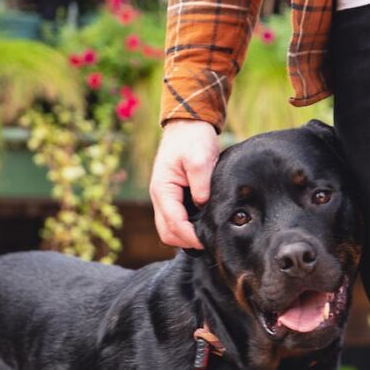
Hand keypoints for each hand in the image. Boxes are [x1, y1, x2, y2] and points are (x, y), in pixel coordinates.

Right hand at [150, 119, 219, 248]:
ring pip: (169, 229)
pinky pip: (175, 221)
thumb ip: (201, 185)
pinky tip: (203, 227)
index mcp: (163, 189)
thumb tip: (203, 206)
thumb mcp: (200, 159)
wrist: (187, 125)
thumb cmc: (193, 139)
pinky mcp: (172, 198)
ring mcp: (164, 198)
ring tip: (207, 238)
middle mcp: (159, 197)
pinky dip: (186, 229)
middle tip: (210, 243)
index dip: (191, 237)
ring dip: (185, 237)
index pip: (173, 224)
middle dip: (186, 241)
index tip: (209, 242)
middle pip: (167, 233)